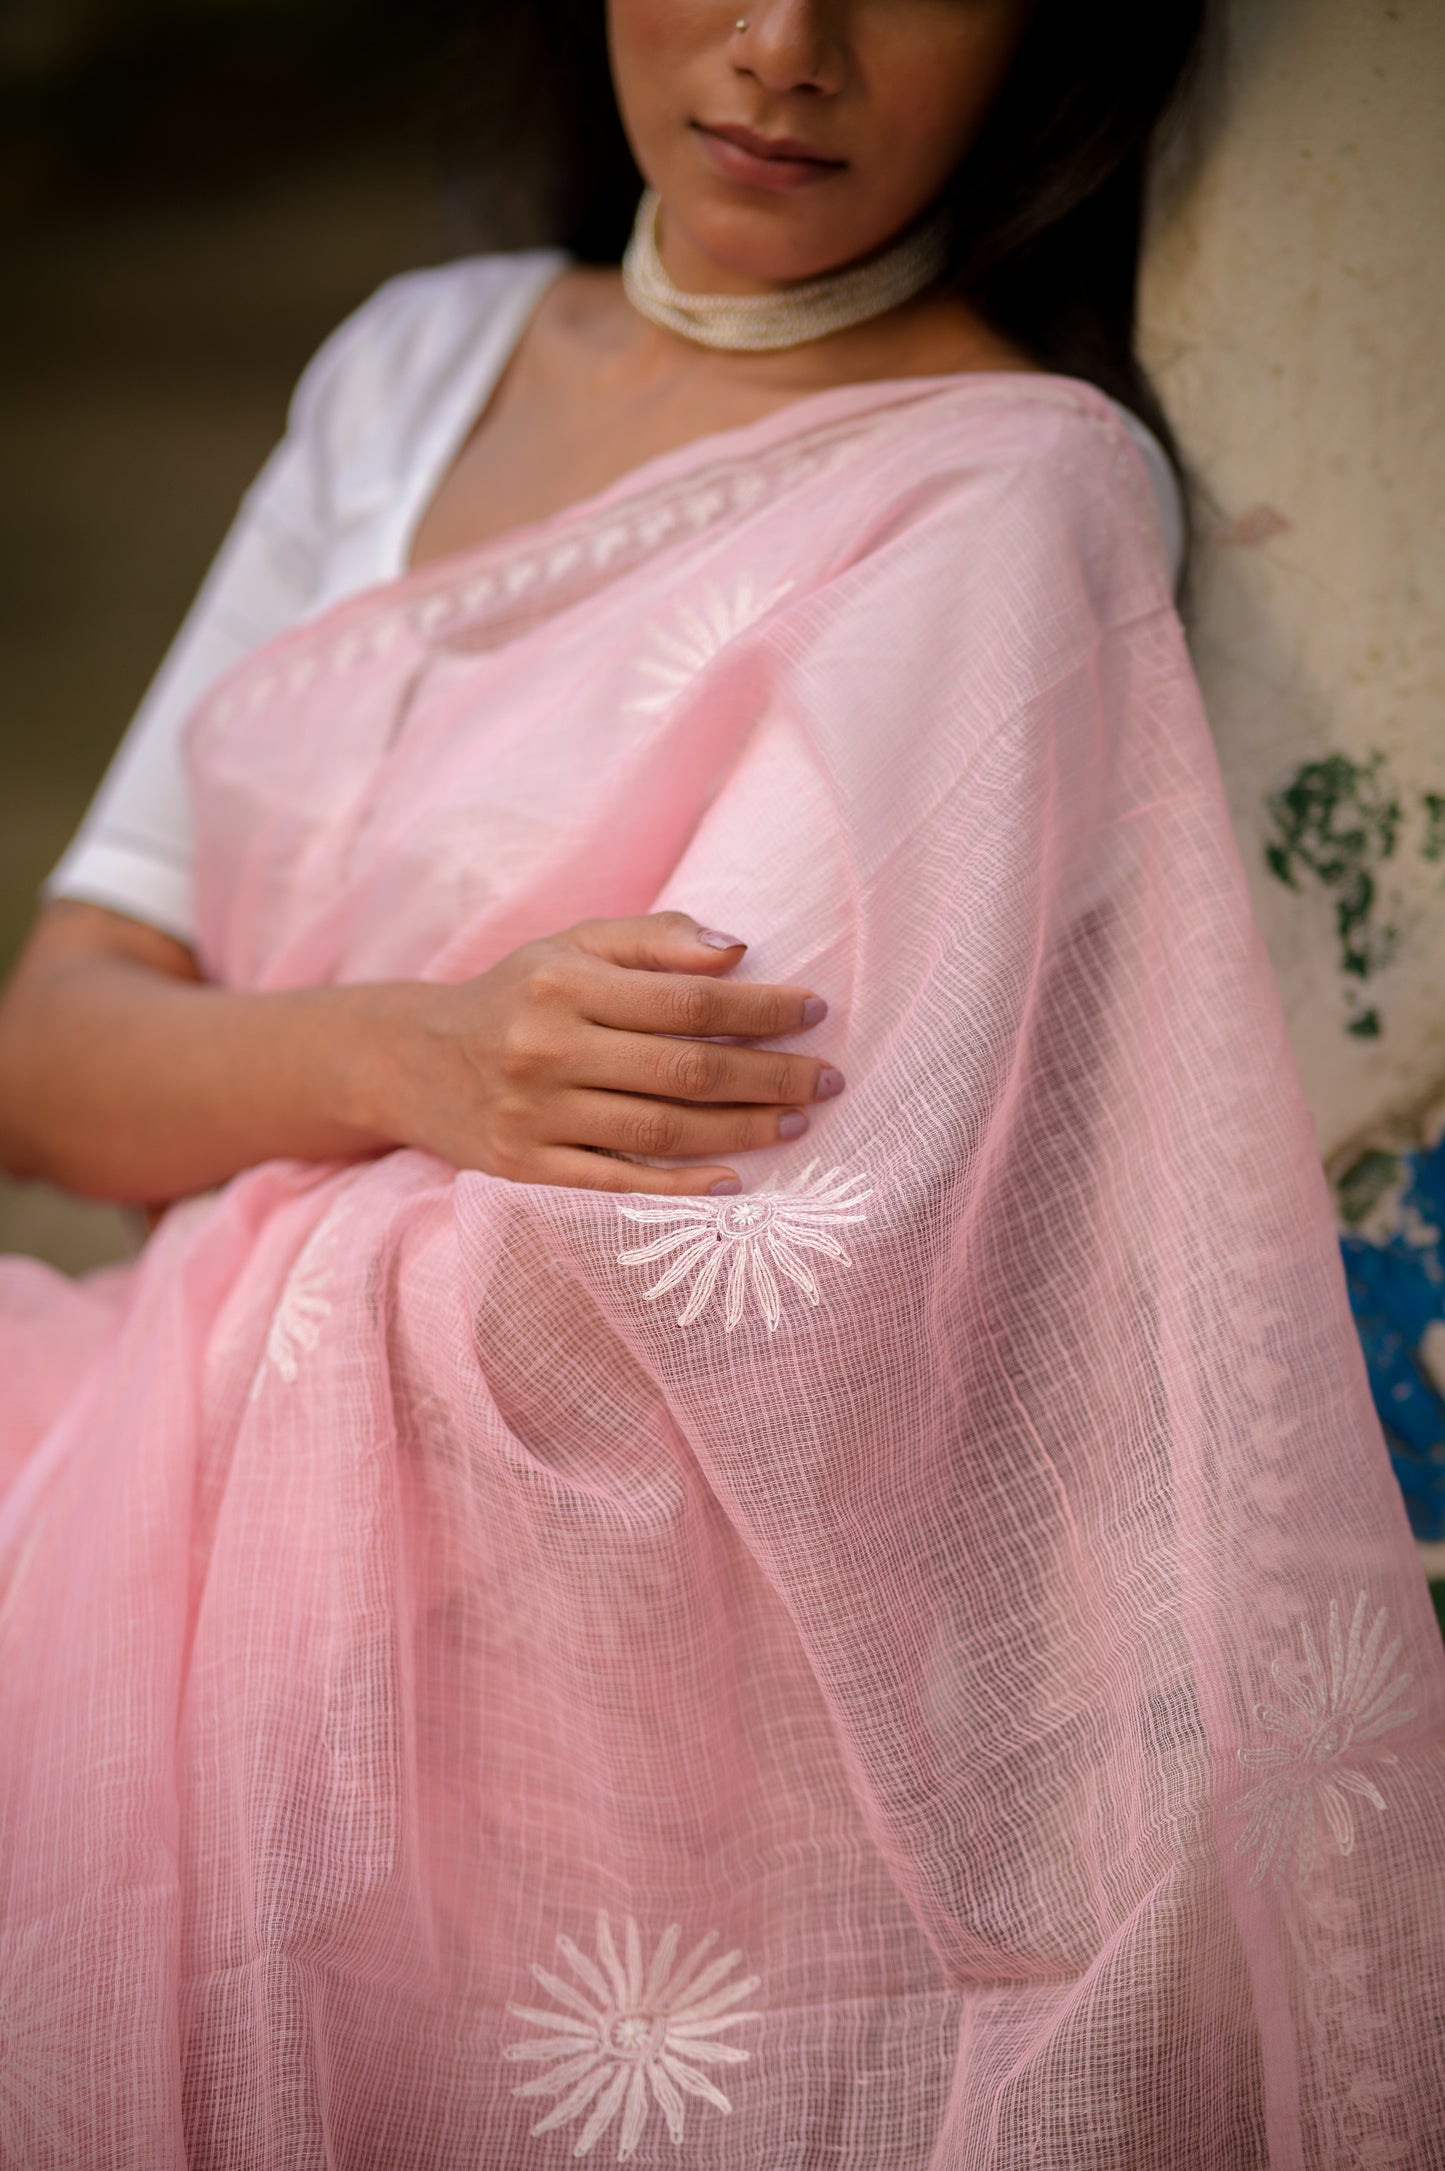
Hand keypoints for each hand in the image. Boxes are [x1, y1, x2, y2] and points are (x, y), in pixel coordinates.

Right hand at [381, 911, 842, 1194]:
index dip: (760, 1010)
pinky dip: (681, 1187)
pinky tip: (734, 1182)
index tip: (816, 1012)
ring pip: (661, 1130)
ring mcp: (533, 1115)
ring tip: (798, 1122)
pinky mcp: (523, 1170)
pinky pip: (618, 1184)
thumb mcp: (572, 946)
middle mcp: (546, 1048)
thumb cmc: (516, 995)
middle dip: (771, 1076)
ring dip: (743, 1130)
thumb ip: (655, 939)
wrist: (410, 1061)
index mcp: (563, 983)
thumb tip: (738, 951)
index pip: (687, 1000)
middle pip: (684, 1069)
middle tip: (830, 1079)